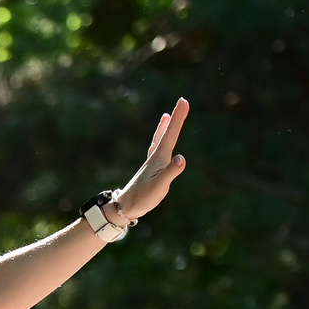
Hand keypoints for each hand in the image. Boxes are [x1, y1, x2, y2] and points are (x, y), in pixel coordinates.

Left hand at [110, 98, 190, 224]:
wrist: (124, 207)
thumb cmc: (143, 198)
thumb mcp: (160, 186)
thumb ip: (170, 172)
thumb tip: (181, 158)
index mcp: (158, 158)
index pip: (171, 134)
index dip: (178, 117)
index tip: (183, 100)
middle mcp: (155, 157)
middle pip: (166, 133)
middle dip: (174, 118)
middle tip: (181, 102)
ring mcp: (151, 164)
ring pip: (159, 141)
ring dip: (165, 128)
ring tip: (166, 117)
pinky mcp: (150, 171)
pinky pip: (157, 151)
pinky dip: (160, 142)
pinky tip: (160, 146)